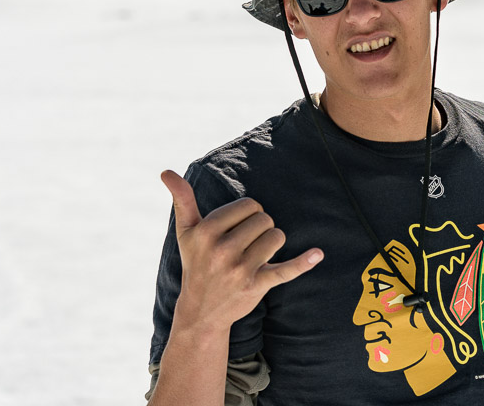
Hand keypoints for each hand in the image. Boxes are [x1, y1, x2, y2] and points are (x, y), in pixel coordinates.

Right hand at [160, 169, 322, 334]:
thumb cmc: (196, 262)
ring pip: (276, 237)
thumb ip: (182, 199)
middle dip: (260, 228)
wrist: (201, 312)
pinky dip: (303, 262)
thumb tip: (165, 172)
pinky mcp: (256, 286)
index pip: (249, 205)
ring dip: (271, 244)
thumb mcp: (186, 232)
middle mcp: (222, 249)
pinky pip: (285, 269)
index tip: (236, 229)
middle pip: (264, 219)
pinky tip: (317, 254)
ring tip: (254, 256)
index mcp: (206, 231)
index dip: (248, 214)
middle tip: (244, 245)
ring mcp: (240, 269)